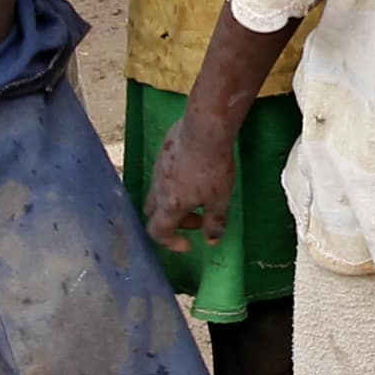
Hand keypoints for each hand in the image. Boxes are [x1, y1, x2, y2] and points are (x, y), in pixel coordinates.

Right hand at [145, 115, 239, 250]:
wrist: (204, 130)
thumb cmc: (212, 168)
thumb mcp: (220, 199)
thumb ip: (215, 222)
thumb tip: (212, 241)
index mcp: (169, 205)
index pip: (157, 233)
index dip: (170, 243)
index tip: (188, 244)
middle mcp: (157, 190)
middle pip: (154, 215)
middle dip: (173, 222)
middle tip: (197, 219)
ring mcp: (157, 170)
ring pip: (157, 194)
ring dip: (174, 203)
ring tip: (199, 196)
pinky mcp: (161, 154)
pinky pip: (162, 176)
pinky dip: (174, 185)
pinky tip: (194, 174)